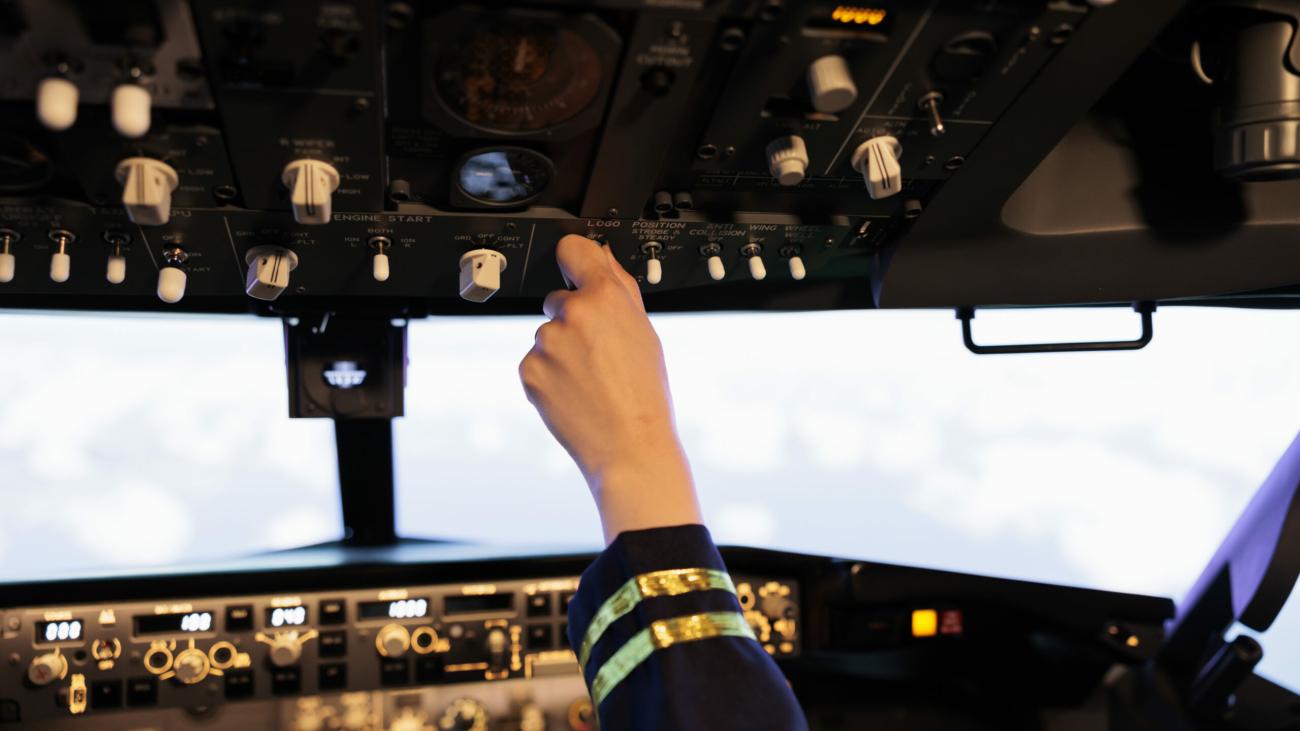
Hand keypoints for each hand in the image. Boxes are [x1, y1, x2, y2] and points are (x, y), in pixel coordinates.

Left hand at [520, 235, 701, 542]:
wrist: (629, 446)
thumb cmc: (644, 394)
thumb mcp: (645, 332)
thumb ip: (621, 287)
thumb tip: (602, 255)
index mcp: (606, 297)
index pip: (574, 248)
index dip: (575, 258)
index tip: (574, 266)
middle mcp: (572, 313)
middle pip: (560, 298)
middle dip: (574, 319)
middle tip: (601, 354)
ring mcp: (546, 343)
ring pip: (548, 334)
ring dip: (562, 350)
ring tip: (591, 379)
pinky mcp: (529, 370)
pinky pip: (535, 362)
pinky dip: (549, 375)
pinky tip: (574, 392)